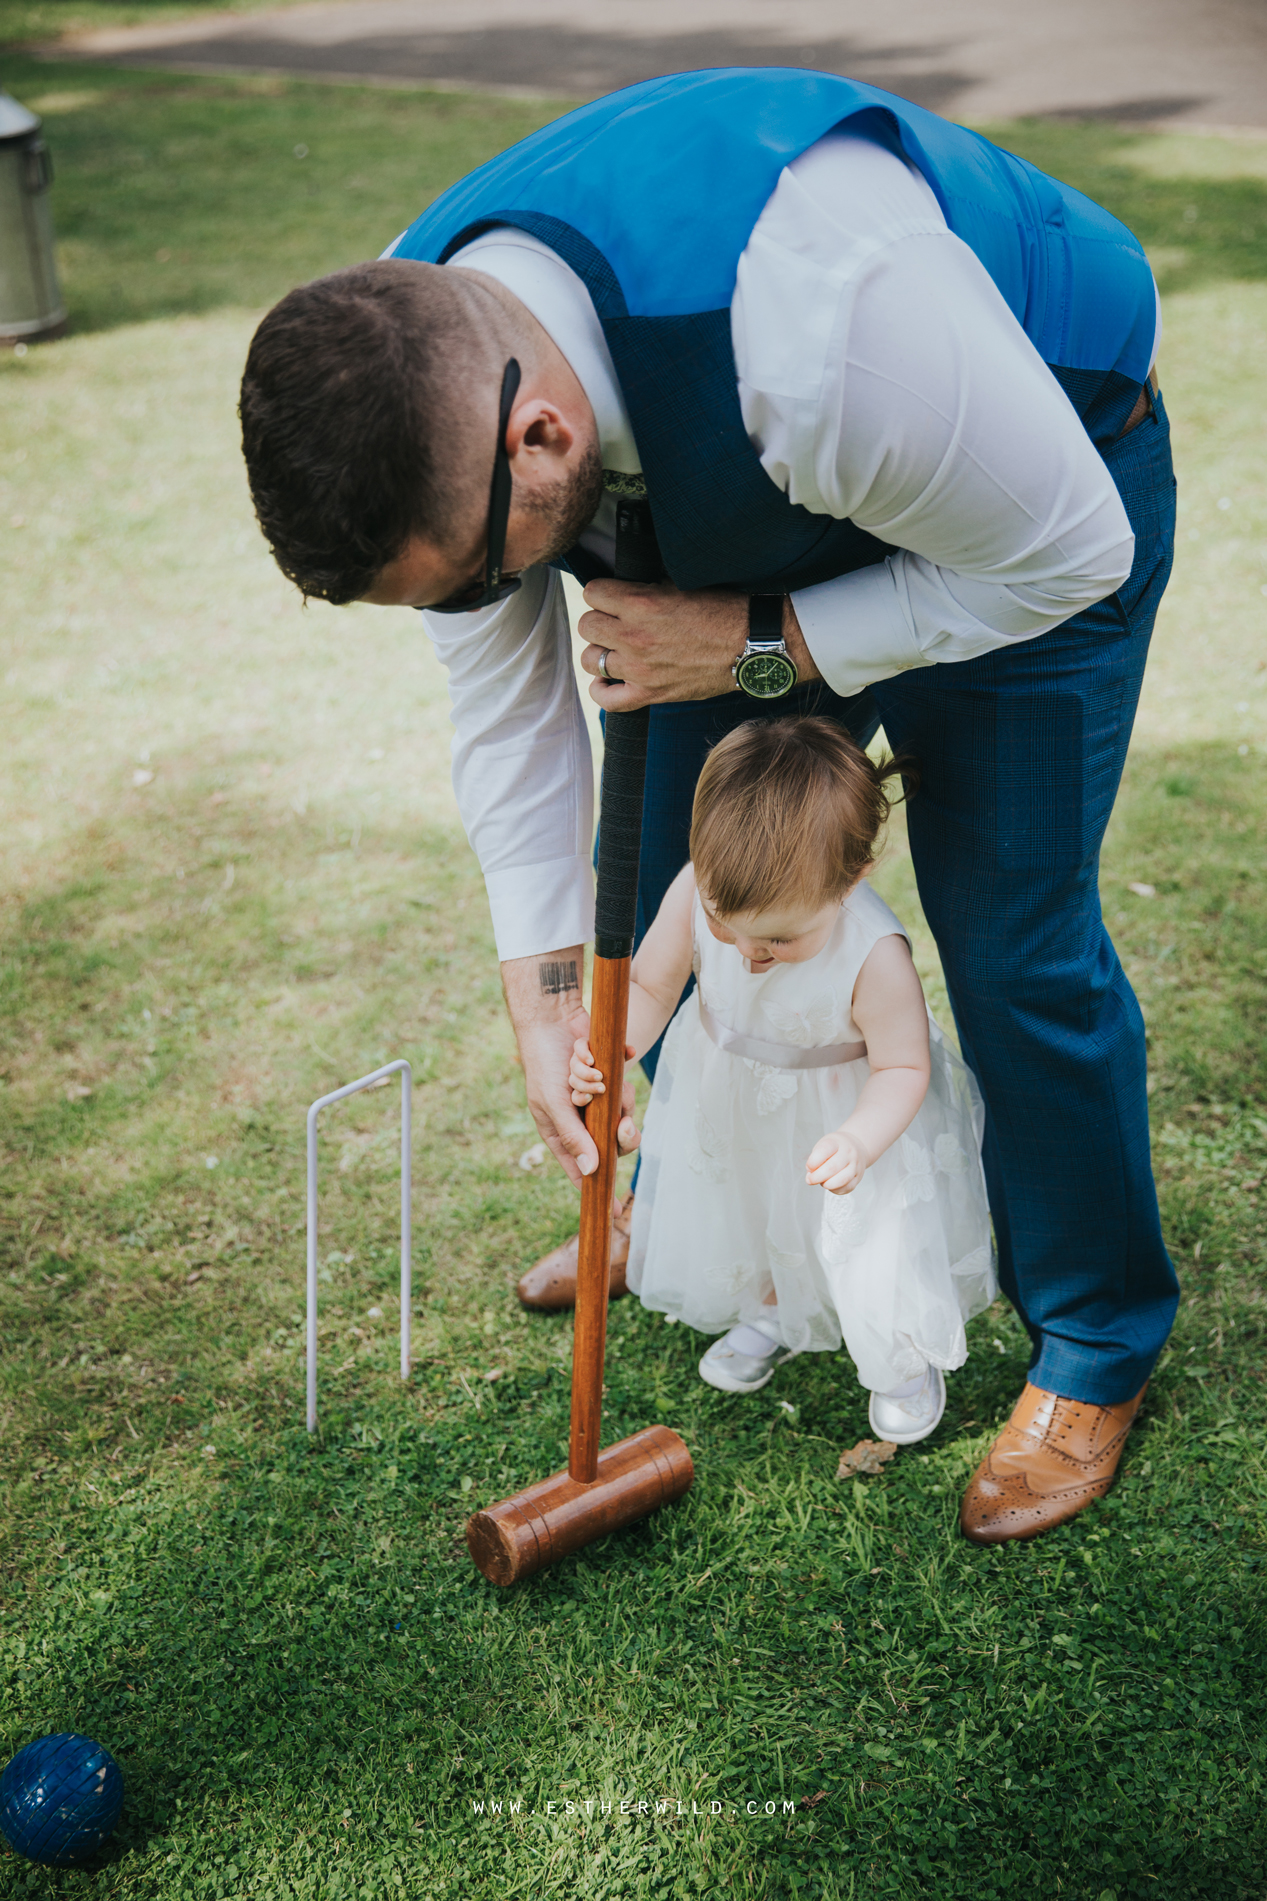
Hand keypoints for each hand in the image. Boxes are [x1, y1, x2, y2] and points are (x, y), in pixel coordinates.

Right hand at [501, 952, 640, 1186]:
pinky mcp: (613, 1075)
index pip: (584, 1167)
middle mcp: (583, 1118)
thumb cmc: (543, 1063)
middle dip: (620, 1130)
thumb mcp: (554, 1103)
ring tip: (589, 1071)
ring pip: (623, 1107)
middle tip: (623, 1122)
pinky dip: (611, 1065)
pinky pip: (624, 1080)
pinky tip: (592, 1054)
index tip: (615, 1210)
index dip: (599, 1186)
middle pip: (615, 1139)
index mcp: (563, 1131)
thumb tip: (593, 1169)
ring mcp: (600, 1097)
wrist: (552, 1018)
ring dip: (607, 1088)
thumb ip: (574, 1136)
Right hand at [568, 1037, 635, 1105]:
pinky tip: (589, 1098)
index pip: (579, 1046)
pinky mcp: (578, 1092)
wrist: (615, 1081)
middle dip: (586, 1072)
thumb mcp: (620, 1057)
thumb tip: (632, 1051)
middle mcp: (578, 1062)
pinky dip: (581, 1098)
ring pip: (574, 1080)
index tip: (591, 1061)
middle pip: (575, 1065)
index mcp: (586, 1049)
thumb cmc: (615, 1063)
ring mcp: (576, 1078)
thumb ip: (625, 1052)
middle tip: (600, 1077)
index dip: (582, 1053)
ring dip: (586, 1085)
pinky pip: (575, 1096)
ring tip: (601, 1089)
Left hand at [578, 582, 819, 711]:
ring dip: (601, 651)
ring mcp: (640, 669)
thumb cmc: (723, 611)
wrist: (752, 645)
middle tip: (617, 622)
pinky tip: (610, 679)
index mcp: (642, 602)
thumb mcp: (681, 584)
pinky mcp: (650, 693)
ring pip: (590, 659)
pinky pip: (605, 699)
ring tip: (617, 649)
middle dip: (600, 620)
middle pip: (586, 625)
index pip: (592, 593)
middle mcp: (635, 636)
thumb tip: (623, 588)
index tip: (614, 597)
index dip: (602, 593)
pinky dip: (602, 689)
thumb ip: (647, 588)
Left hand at [806, 1130, 869, 1195]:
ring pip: (842, 1180)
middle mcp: (848, 1153)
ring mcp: (855, 1165)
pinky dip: (835, 1190)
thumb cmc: (836, 1148)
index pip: (824, 1150)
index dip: (812, 1162)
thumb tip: (810, 1177)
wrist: (857, 1147)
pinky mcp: (858, 1177)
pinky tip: (831, 1185)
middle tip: (810, 1180)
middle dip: (817, 1177)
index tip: (808, 1167)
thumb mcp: (823, 1145)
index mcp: (837, 1142)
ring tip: (822, 1182)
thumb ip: (814, 1160)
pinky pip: (847, 1188)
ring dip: (827, 1184)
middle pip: (832, 1167)